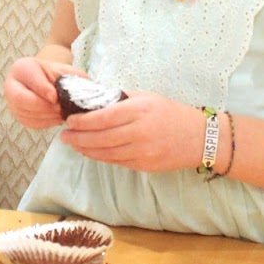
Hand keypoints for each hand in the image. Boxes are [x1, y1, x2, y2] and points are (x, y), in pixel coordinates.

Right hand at [3, 55, 81, 129]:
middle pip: (21, 99)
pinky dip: (46, 122)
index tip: (56, 97)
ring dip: (47, 116)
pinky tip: (57, 118)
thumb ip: (70, 77)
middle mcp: (11, 85)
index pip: (29, 79)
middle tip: (60, 109)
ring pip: (26, 114)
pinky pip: (31, 123)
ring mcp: (12, 102)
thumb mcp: (63, 70)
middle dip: (43, 106)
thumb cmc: (55, 74)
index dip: (42, 89)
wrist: (46, 81)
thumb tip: (78, 91)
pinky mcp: (19, 116)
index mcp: (22, 68)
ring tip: (62, 113)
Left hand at [60, 92, 205, 172]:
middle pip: (101, 137)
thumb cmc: (171, 112)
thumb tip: (94, 98)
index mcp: (139, 111)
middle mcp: (139, 132)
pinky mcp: (144, 165)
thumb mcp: (147, 97)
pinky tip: (90, 152)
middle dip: (78, 137)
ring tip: (72, 144)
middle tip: (64, 135)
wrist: (200, 138)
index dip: (83, 121)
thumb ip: (121, 98)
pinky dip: (100, 157)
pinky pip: (116, 162)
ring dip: (85, 149)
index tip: (69, 120)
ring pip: (106, 153)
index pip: (103, 117)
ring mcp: (142, 152)